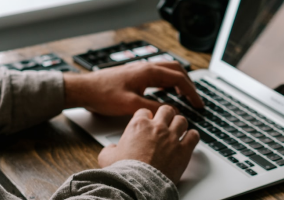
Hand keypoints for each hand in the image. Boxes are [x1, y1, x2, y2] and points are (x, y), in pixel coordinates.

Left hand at [63, 61, 203, 115]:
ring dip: (178, 81)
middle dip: (188, 84)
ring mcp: (139, 69)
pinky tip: (165, 91)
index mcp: (147, 72)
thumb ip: (153, 108)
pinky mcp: (134, 75)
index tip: (198, 103)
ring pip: (166, 71)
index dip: (191, 92)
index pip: (178, 78)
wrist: (85, 89)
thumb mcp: (130, 105)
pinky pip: (156, 75)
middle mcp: (145, 67)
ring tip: (184, 95)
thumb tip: (171, 112)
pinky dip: (166, 82)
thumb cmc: (103, 95)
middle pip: (176, 70)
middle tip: (194, 99)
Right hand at [98, 105, 199, 183]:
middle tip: (165, 121)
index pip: (144, 111)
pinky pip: (194, 136)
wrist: (137, 184)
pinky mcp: (183, 150)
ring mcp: (171, 137)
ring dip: (180, 124)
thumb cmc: (124, 171)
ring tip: (178, 129)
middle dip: (166, 114)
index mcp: (138, 125)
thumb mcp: (107, 157)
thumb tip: (110, 149)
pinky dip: (192, 136)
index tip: (147, 121)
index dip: (146, 116)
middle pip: (166, 110)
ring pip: (181, 120)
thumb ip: (109, 149)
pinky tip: (189, 139)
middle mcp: (156, 127)